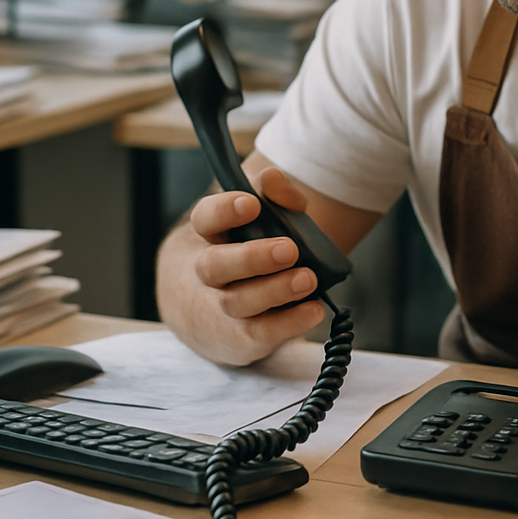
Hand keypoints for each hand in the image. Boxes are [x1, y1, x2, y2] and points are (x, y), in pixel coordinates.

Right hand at [187, 167, 324, 365]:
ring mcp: (217, 310)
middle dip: (252, 257)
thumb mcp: (255, 217)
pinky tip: (313, 309)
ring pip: (237, 303)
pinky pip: (259, 335)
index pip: (205, 218)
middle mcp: (204, 273)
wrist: (205, 308)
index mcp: (206, 235)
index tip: (251, 203)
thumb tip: (274, 179)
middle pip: (215, 266)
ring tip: (308, 279)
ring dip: (275, 291)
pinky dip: (288, 324)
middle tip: (289, 249)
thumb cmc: (240, 250)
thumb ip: (272, 194)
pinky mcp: (237, 339)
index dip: (225, 210)